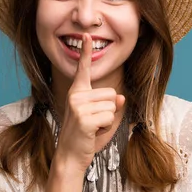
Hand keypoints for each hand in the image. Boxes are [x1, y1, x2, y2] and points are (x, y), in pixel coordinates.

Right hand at [54, 33, 125, 174]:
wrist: (70, 156)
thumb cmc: (84, 136)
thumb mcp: (99, 117)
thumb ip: (110, 105)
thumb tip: (122, 99)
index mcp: (77, 92)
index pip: (83, 69)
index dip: (86, 52)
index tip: (86, 35)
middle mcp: (76, 96)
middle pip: (112, 93)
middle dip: (109, 110)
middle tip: (93, 122)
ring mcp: (78, 106)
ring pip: (113, 105)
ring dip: (108, 120)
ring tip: (92, 128)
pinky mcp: (84, 118)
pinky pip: (110, 116)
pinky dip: (106, 126)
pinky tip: (93, 132)